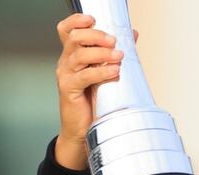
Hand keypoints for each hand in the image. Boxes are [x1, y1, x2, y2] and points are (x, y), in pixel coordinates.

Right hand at [54, 13, 138, 169]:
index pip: (66, 30)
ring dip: (102, 53)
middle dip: (96, 36)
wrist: (83, 130)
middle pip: (74, 38)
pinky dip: (102, 72)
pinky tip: (115, 72)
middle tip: (114, 41)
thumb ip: (116, 53)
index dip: (77, 21)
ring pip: (79, 55)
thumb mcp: (105, 74)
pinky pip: (85, 76)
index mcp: (72, 56)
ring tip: (119, 57)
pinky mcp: (68, 90)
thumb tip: (132, 35)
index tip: (93, 19)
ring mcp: (65, 76)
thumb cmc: (94, 102)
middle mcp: (66, 63)